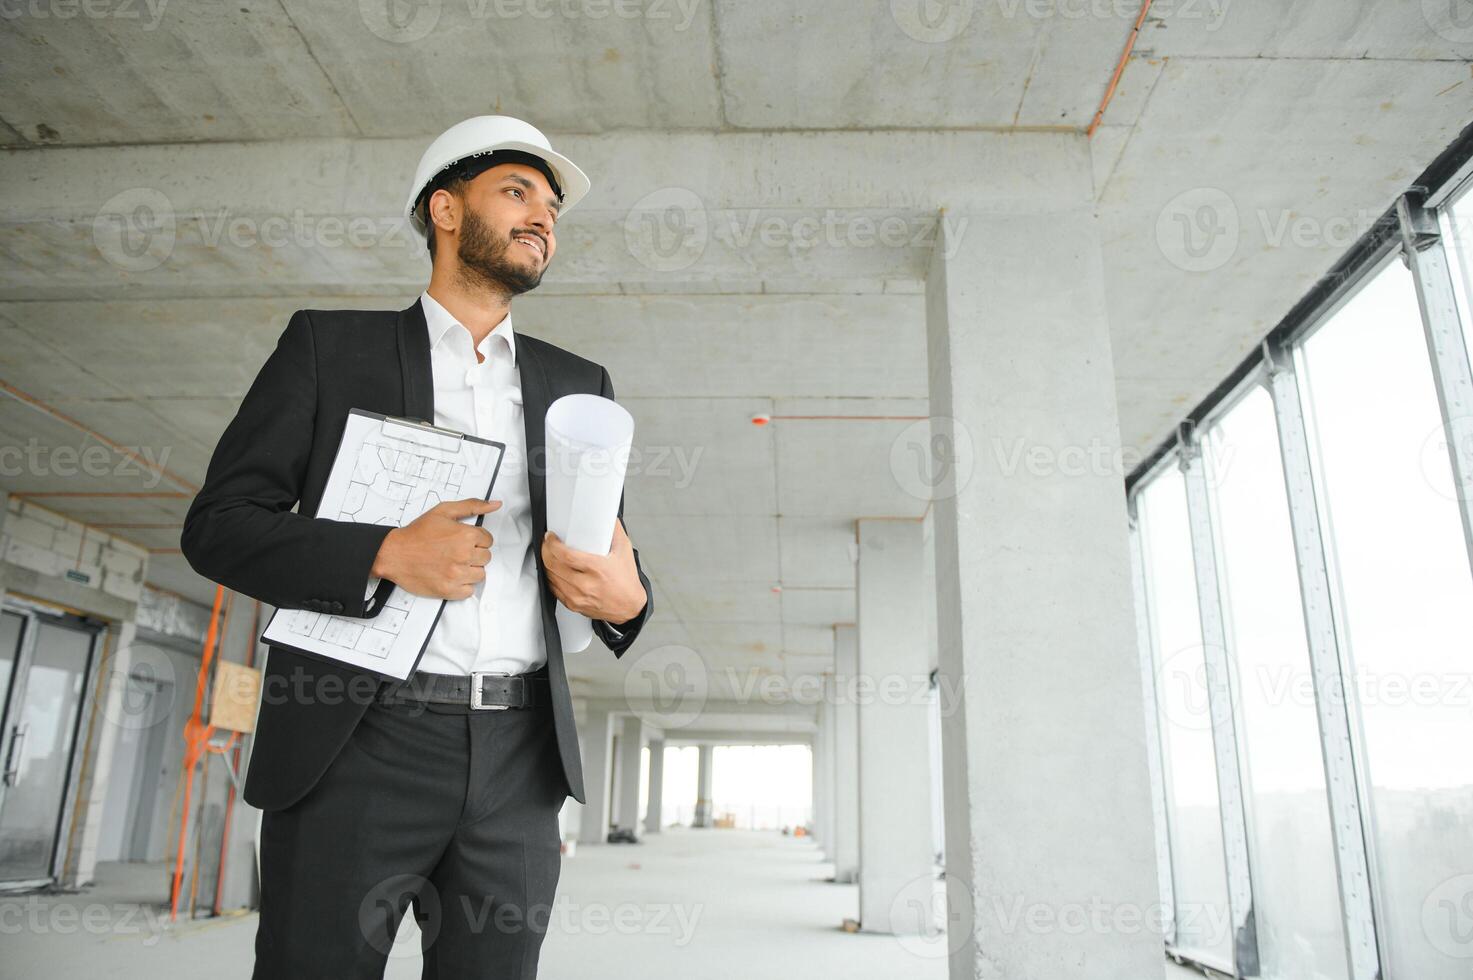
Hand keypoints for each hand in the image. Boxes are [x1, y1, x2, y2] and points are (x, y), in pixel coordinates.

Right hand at [371, 498, 499, 599]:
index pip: (488, 540)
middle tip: (455, 551)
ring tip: (452, 563)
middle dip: (474, 554)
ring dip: (470, 570)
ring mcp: (457, 575)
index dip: (476, 539)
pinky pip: (469, 591)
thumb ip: (472, 506)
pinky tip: (450, 575)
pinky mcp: (449, 590)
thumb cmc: (416, 534)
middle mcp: (464, 555)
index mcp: (465, 535)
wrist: (393, 553)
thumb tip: (495, 504)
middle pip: (486, 557)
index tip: (462, 540)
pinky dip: (462, 585)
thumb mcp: (443, 511)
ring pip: (480, 575)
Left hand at [541, 520, 646, 622]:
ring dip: (546, 564)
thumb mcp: (624, 551)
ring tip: (548, 554)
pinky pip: (553, 589)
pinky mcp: (573, 605)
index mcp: (597, 569)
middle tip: (547, 543)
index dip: (552, 544)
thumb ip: (615, 530)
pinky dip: (550, 577)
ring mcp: (577, 597)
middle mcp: (585, 585)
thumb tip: (607, 516)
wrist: (629, 606)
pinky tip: (553, 570)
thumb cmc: (626, 580)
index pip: (565, 556)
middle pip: (553, 566)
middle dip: (545, 551)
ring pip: (550, 577)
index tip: (550, 537)